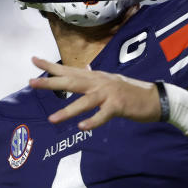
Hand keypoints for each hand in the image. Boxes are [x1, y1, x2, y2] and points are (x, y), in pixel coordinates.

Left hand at [28, 57, 160, 129]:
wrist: (155, 98)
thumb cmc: (130, 92)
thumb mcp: (110, 81)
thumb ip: (94, 76)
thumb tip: (83, 67)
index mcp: (96, 77)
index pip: (70, 69)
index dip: (51, 66)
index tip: (33, 60)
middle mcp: (99, 82)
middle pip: (72, 81)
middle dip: (51, 82)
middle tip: (31, 82)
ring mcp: (109, 93)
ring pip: (85, 101)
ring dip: (68, 110)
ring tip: (52, 119)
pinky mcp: (118, 106)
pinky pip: (103, 115)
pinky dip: (92, 121)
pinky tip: (82, 127)